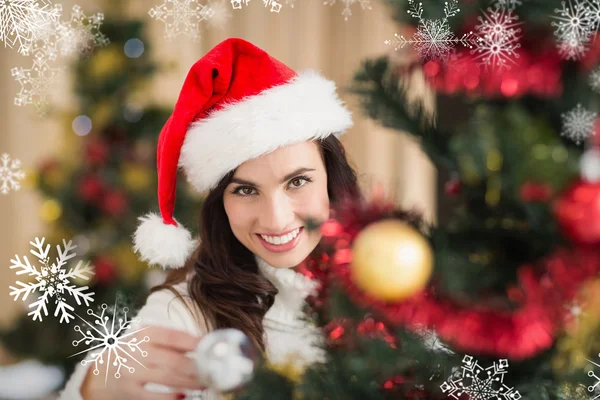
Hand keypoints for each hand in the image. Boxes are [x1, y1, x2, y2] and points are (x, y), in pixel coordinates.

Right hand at [80, 326, 205, 399]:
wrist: (98, 373)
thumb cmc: (132, 352)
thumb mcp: (145, 339)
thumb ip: (170, 340)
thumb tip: (203, 343)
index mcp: (145, 334)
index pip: (172, 336)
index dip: (192, 341)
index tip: (209, 346)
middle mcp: (138, 352)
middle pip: (173, 360)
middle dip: (195, 367)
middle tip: (212, 370)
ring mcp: (133, 373)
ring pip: (167, 378)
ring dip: (189, 382)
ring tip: (205, 383)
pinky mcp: (130, 392)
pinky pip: (154, 397)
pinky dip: (170, 398)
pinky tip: (183, 397)